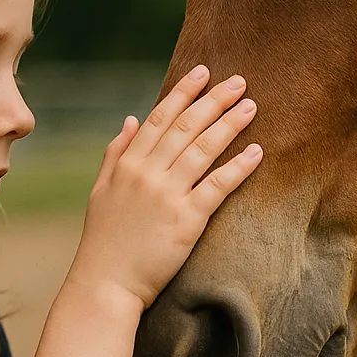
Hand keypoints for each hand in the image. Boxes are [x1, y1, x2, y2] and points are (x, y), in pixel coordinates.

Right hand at [67, 65, 261, 308]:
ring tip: (251, 106)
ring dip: (230, 124)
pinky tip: (256, 151)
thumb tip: (131, 118)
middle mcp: (147, 174)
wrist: (106, 284)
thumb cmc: (104, 240)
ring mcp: (167, 196)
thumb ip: (116, 152)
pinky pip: (217, 186)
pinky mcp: (186, 220)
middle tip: (239, 81)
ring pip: (203, 150)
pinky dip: (238, 167)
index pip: (160, 118)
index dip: (183, 93)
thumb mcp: (101, 190)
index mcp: (128, 164)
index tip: (203, 72)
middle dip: (214, 100)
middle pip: (186, 127)